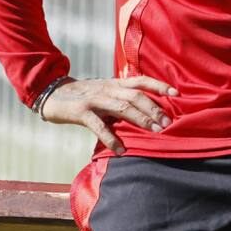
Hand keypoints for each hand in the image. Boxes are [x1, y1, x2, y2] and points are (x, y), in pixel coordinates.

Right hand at [40, 76, 178, 154]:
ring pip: (122, 108)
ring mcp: (95, 100)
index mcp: (115, 84)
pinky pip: (99, 126)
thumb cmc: (83, 96)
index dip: (159, 86)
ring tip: (155, 131)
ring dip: (141, 120)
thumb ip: (122, 100)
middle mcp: (108, 89)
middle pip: (136, 96)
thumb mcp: (105, 93)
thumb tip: (144, 113)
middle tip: (168, 123)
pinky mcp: (81, 112)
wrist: (52, 93)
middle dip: (154, 109)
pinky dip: (112, 139)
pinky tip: (122, 150)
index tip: (177, 93)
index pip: (141, 81)